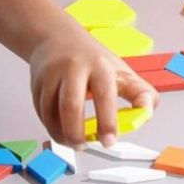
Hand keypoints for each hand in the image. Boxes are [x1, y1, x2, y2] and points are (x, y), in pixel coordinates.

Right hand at [28, 28, 157, 148]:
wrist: (57, 38)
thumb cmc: (93, 60)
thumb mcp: (122, 72)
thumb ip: (140, 93)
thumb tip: (147, 112)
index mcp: (99, 66)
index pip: (104, 95)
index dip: (108, 121)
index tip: (110, 141)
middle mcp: (73, 68)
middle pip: (71, 105)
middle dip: (77, 133)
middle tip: (85, 146)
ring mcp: (52, 75)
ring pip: (51, 112)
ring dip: (62, 134)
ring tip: (74, 142)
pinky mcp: (36, 83)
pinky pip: (41, 112)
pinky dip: (51, 127)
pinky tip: (61, 131)